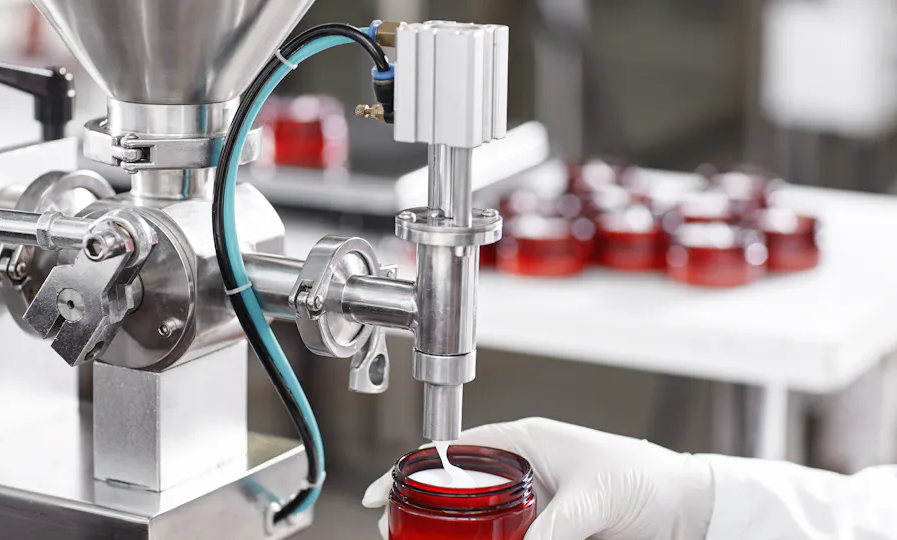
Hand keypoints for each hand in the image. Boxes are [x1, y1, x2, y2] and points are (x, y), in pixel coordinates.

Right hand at [362, 418, 714, 539]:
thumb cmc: (644, 477)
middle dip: (420, 506)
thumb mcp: (594, 498)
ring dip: (449, 531)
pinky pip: (502, 536)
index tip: (384, 491)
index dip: (413, 467)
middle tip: (395, 530)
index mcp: (523, 440)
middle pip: (455, 485)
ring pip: (474, 516)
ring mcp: (531, 500)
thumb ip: (556, 526)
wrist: (684, 507)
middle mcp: (520, 467)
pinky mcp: (545, 527)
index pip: (453, 449)